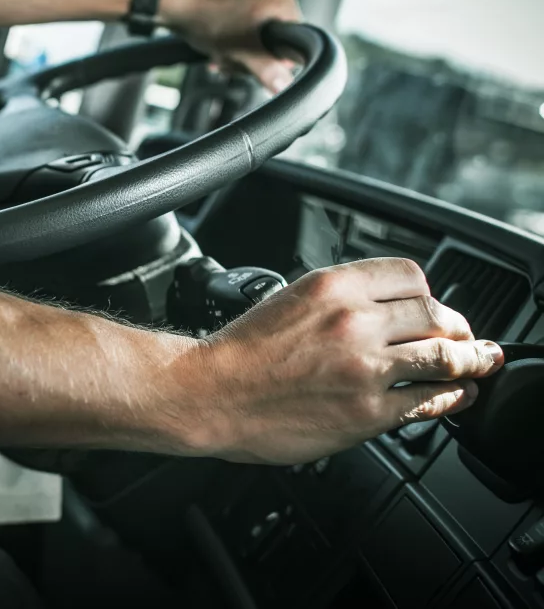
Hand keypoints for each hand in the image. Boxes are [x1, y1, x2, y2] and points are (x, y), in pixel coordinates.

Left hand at [161, 0, 302, 92]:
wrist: (182, 11)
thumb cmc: (209, 21)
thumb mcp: (241, 51)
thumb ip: (267, 70)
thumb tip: (286, 86)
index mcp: (285, 5)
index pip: (297, 47)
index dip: (277, 62)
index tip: (256, 62)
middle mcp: (278, 4)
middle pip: (277, 53)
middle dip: (252, 62)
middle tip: (235, 56)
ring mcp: (262, 11)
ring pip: (260, 53)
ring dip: (239, 60)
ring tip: (225, 52)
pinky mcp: (247, 19)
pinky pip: (249, 47)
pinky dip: (234, 54)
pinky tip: (221, 51)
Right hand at [182, 258, 503, 464]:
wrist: (210, 393)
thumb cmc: (239, 352)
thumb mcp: (289, 298)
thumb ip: (338, 298)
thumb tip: (382, 308)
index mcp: (333, 285)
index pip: (412, 276)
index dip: (429, 294)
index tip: (433, 308)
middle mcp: (354, 320)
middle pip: (436, 314)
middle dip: (455, 328)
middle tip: (463, 338)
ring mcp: (365, 367)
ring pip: (445, 356)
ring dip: (468, 361)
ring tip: (477, 364)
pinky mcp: (367, 411)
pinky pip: (429, 401)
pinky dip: (451, 398)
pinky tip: (456, 396)